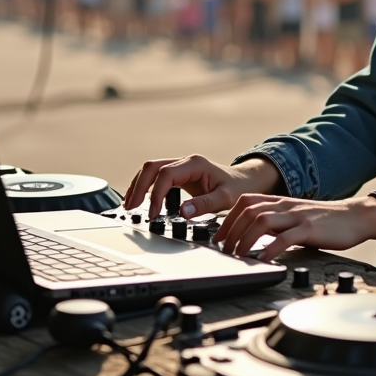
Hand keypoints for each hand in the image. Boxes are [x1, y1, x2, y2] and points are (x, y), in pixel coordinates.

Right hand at [124, 154, 282, 217]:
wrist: (245, 181)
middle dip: (139, 186)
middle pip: (152, 167)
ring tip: (130, 204)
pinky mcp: (178, 174)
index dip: (156, 194)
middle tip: (131, 207)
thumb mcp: (225, 198)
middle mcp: (185, 162)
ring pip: (151, 169)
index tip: (153, 213)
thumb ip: (205, 205)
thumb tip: (182, 212)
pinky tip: (139, 200)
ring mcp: (181, 166)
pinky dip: (145, 186)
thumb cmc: (237, 188)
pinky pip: (156, 176)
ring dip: (138, 185)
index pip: (166, 175)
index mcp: (195, 164)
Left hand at [214, 194, 375, 262]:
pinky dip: (270, 248)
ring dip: (245, 239)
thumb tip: (251, 236)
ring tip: (238, 256)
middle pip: (248, 210)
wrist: (355, 217)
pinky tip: (264, 259)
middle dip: (231, 230)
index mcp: (280, 201)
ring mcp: (297, 216)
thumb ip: (276, 222)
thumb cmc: (324, 221)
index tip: (218, 237)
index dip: (227, 218)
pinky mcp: (310, 229)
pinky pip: (285, 237)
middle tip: (224, 250)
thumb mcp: (294, 216)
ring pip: (262, 221)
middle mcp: (285, 205)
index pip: (245, 202)